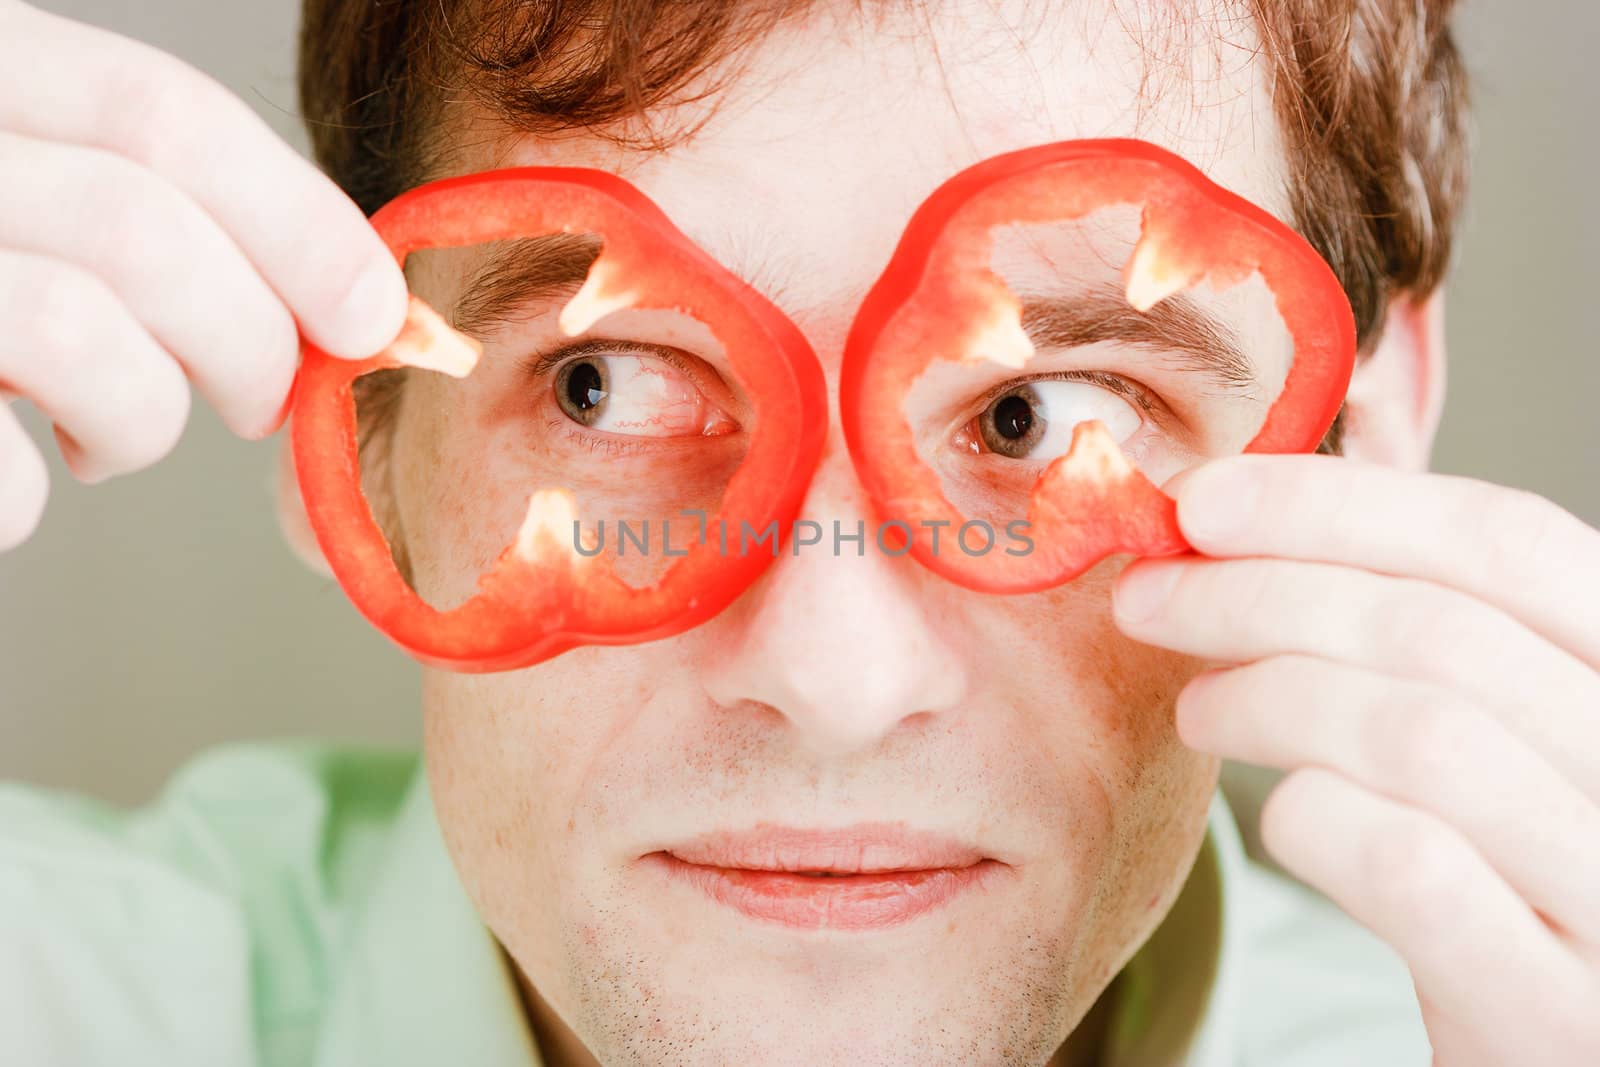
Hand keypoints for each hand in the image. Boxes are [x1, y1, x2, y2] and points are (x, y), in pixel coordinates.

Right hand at [0, 0, 406, 549]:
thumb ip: (131, 202)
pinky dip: (21, 498)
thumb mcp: (18, 191)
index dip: (299, 222)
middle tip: (262, 402)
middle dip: (251, 340)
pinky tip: (11, 486)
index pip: (163, 114)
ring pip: (78, 332)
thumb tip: (342, 297)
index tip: (373, 313)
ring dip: (140, 418)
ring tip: (106, 437)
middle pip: (146, 226)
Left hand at [1112, 454, 1599, 1064]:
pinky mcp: (1554, 1008)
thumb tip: (1298, 475)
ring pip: (1417, 731)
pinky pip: (1406, 864)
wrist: (1564, 1045)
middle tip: (1150, 598)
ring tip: (1199, 708)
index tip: (1203, 504)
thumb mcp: (1507, 724)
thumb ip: (1432, 608)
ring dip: (1266, 698)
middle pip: (1440, 628)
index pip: (1508, 541)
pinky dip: (1310, 816)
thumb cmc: (1517, 874)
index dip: (1337, 506)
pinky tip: (1277, 812)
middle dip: (1258, 593)